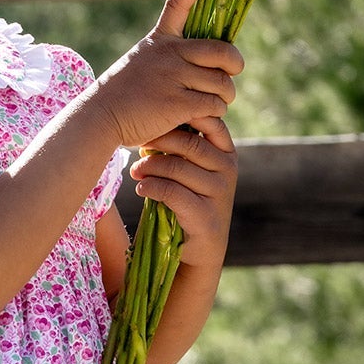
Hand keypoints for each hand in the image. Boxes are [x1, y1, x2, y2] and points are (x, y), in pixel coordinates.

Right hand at [92, 0, 243, 149]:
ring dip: (225, 96)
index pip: (178, 3)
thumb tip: (203, 65)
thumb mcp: (141, 63)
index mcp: (159, 40)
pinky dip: (215, 114)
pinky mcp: (177, 102)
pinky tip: (204, 118)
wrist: (99, 117)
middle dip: (235, 64)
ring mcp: (173, 77)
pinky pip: (214, 104)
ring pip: (222, 83)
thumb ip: (168, 59)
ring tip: (215, 103)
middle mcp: (168, 54)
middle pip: (221, 51)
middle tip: (234, 73)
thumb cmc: (123, 95)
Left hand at [128, 115, 237, 271]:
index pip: (211, 123)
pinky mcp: (206, 216)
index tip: (156, 116)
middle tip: (138, 145)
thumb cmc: (188, 200)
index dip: (184, 115)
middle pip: (190, 144)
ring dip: (149, 167)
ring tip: (135, 171)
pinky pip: (172, 192)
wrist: (198, 248)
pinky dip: (151, 187)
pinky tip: (141, 188)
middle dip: (159, 141)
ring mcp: (220, 194)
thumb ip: (184, 147)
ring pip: (177, 168)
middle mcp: (228, 170)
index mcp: (227, 154)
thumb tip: (154, 120)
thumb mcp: (192, 170)